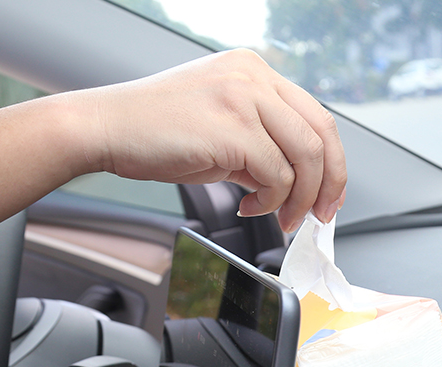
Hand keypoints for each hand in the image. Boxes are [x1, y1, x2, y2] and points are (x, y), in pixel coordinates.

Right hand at [86, 49, 346, 231]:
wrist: (109, 129)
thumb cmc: (159, 132)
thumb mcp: (225, 132)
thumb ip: (264, 148)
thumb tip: (297, 185)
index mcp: (255, 72)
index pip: (317, 118)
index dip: (332, 164)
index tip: (328, 197)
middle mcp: (254, 77)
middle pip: (322, 135)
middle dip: (328, 184)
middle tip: (317, 216)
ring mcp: (245, 97)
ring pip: (305, 157)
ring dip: (299, 199)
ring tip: (279, 218)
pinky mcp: (233, 127)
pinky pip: (276, 175)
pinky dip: (271, 202)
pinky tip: (248, 206)